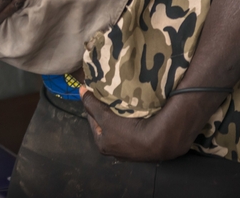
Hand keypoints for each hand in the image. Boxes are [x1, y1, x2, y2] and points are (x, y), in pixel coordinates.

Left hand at [78, 87, 193, 161]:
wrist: (159, 140)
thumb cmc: (127, 130)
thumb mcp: (105, 117)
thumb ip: (92, 104)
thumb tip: (81, 90)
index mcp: (103, 145)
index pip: (93, 121)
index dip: (93, 106)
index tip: (95, 94)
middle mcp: (116, 150)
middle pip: (108, 124)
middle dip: (108, 111)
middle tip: (110, 96)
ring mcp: (131, 149)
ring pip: (122, 126)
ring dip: (122, 115)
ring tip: (123, 101)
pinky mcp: (145, 144)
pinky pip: (135, 127)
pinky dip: (134, 118)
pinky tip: (136, 109)